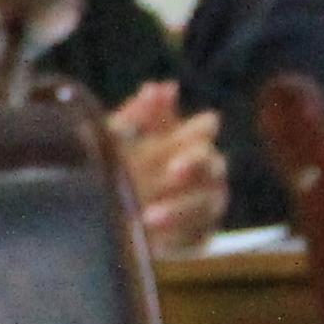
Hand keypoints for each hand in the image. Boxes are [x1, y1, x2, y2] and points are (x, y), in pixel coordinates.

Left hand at [110, 81, 228, 251]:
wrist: (108, 222)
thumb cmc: (118, 171)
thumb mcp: (117, 142)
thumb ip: (138, 116)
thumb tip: (159, 86)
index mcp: (187, 141)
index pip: (204, 128)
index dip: (195, 127)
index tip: (179, 124)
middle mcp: (203, 172)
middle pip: (214, 163)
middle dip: (195, 165)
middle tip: (170, 171)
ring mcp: (205, 205)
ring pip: (208, 203)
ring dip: (179, 209)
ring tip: (148, 217)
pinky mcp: (200, 237)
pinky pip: (198, 236)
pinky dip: (175, 236)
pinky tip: (152, 237)